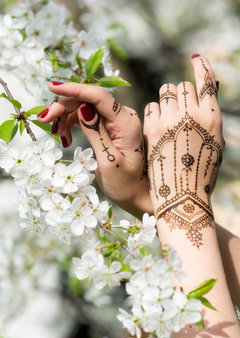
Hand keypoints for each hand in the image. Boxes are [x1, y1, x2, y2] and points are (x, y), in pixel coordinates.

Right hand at [37, 83, 151, 216]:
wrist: (136, 194)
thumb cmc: (125, 183)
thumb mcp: (109, 162)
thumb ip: (96, 134)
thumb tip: (83, 109)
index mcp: (126, 123)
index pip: (99, 97)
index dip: (75, 89)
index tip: (52, 87)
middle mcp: (122, 117)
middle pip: (88, 101)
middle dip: (63, 107)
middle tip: (44, 121)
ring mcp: (115, 121)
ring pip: (83, 107)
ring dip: (65, 117)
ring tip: (57, 135)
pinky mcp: (109, 127)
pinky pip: (86, 117)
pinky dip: (71, 124)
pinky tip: (65, 138)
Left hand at [144, 55, 223, 247]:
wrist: (181, 197)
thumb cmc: (201, 172)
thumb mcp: (214, 143)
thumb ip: (210, 116)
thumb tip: (210, 88)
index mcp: (212, 119)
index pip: (206, 81)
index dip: (201, 67)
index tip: (196, 59)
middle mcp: (192, 115)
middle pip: (183, 86)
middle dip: (182, 94)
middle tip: (180, 110)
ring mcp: (170, 121)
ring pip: (166, 91)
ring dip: (167, 99)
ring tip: (168, 118)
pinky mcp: (152, 129)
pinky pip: (151, 106)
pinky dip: (154, 112)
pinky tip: (157, 126)